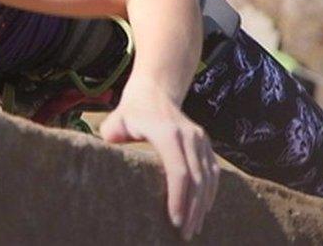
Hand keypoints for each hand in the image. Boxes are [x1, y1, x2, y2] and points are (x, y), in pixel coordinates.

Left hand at [99, 85, 219, 240]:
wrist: (155, 91)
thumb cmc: (130, 112)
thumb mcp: (116, 122)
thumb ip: (112, 137)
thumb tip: (109, 155)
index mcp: (167, 133)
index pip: (178, 171)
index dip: (179, 197)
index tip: (175, 220)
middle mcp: (188, 135)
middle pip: (196, 179)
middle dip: (192, 209)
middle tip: (185, 234)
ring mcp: (200, 138)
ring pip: (209, 177)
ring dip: (203, 204)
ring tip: (194, 227)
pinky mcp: (205, 143)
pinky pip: (213, 170)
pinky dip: (211, 192)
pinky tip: (204, 209)